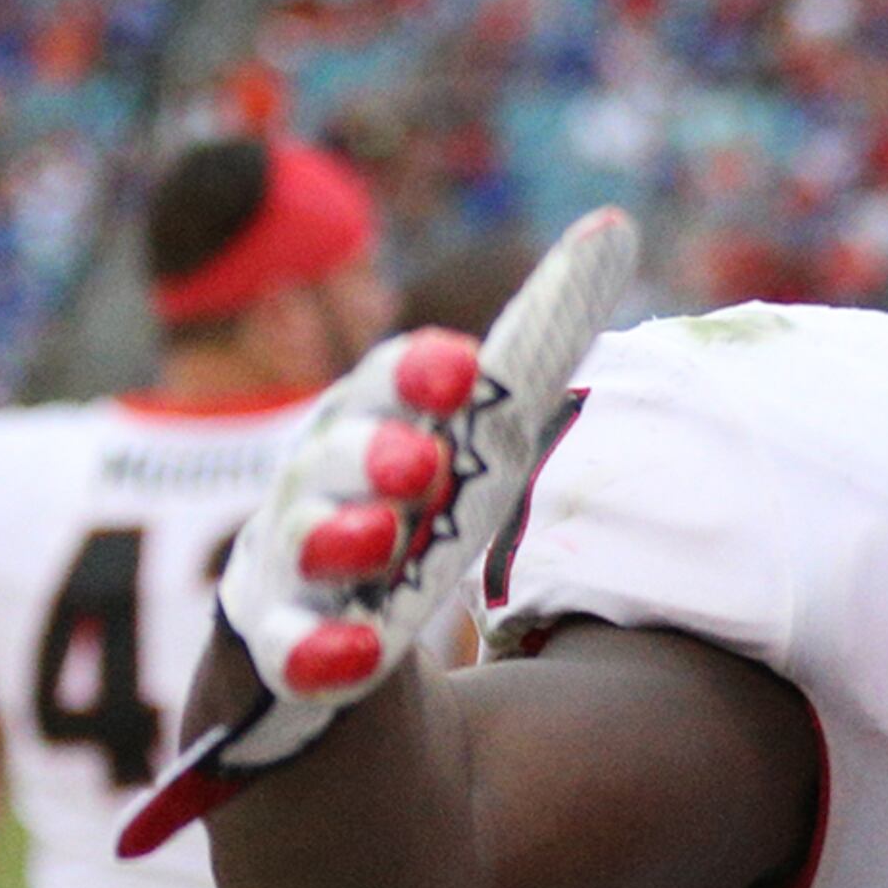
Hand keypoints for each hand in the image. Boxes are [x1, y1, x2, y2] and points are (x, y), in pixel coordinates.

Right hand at [122, 209, 635, 856]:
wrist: (334, 664)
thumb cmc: (417, 519)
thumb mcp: (486, 439)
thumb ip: (539, 340)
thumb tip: (613, 223)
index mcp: (365, 431)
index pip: (382, 389)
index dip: (414, 377)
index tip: (465, 370)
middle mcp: (312, 491)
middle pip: (330, 460)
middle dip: (373, 451)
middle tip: (426, 457)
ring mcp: (286, 573)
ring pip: (300, 549)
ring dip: (340, 537)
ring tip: (387, 534)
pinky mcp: (274, 659)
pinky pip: (287, 656)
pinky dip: (317, 655)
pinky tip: (356, 662)